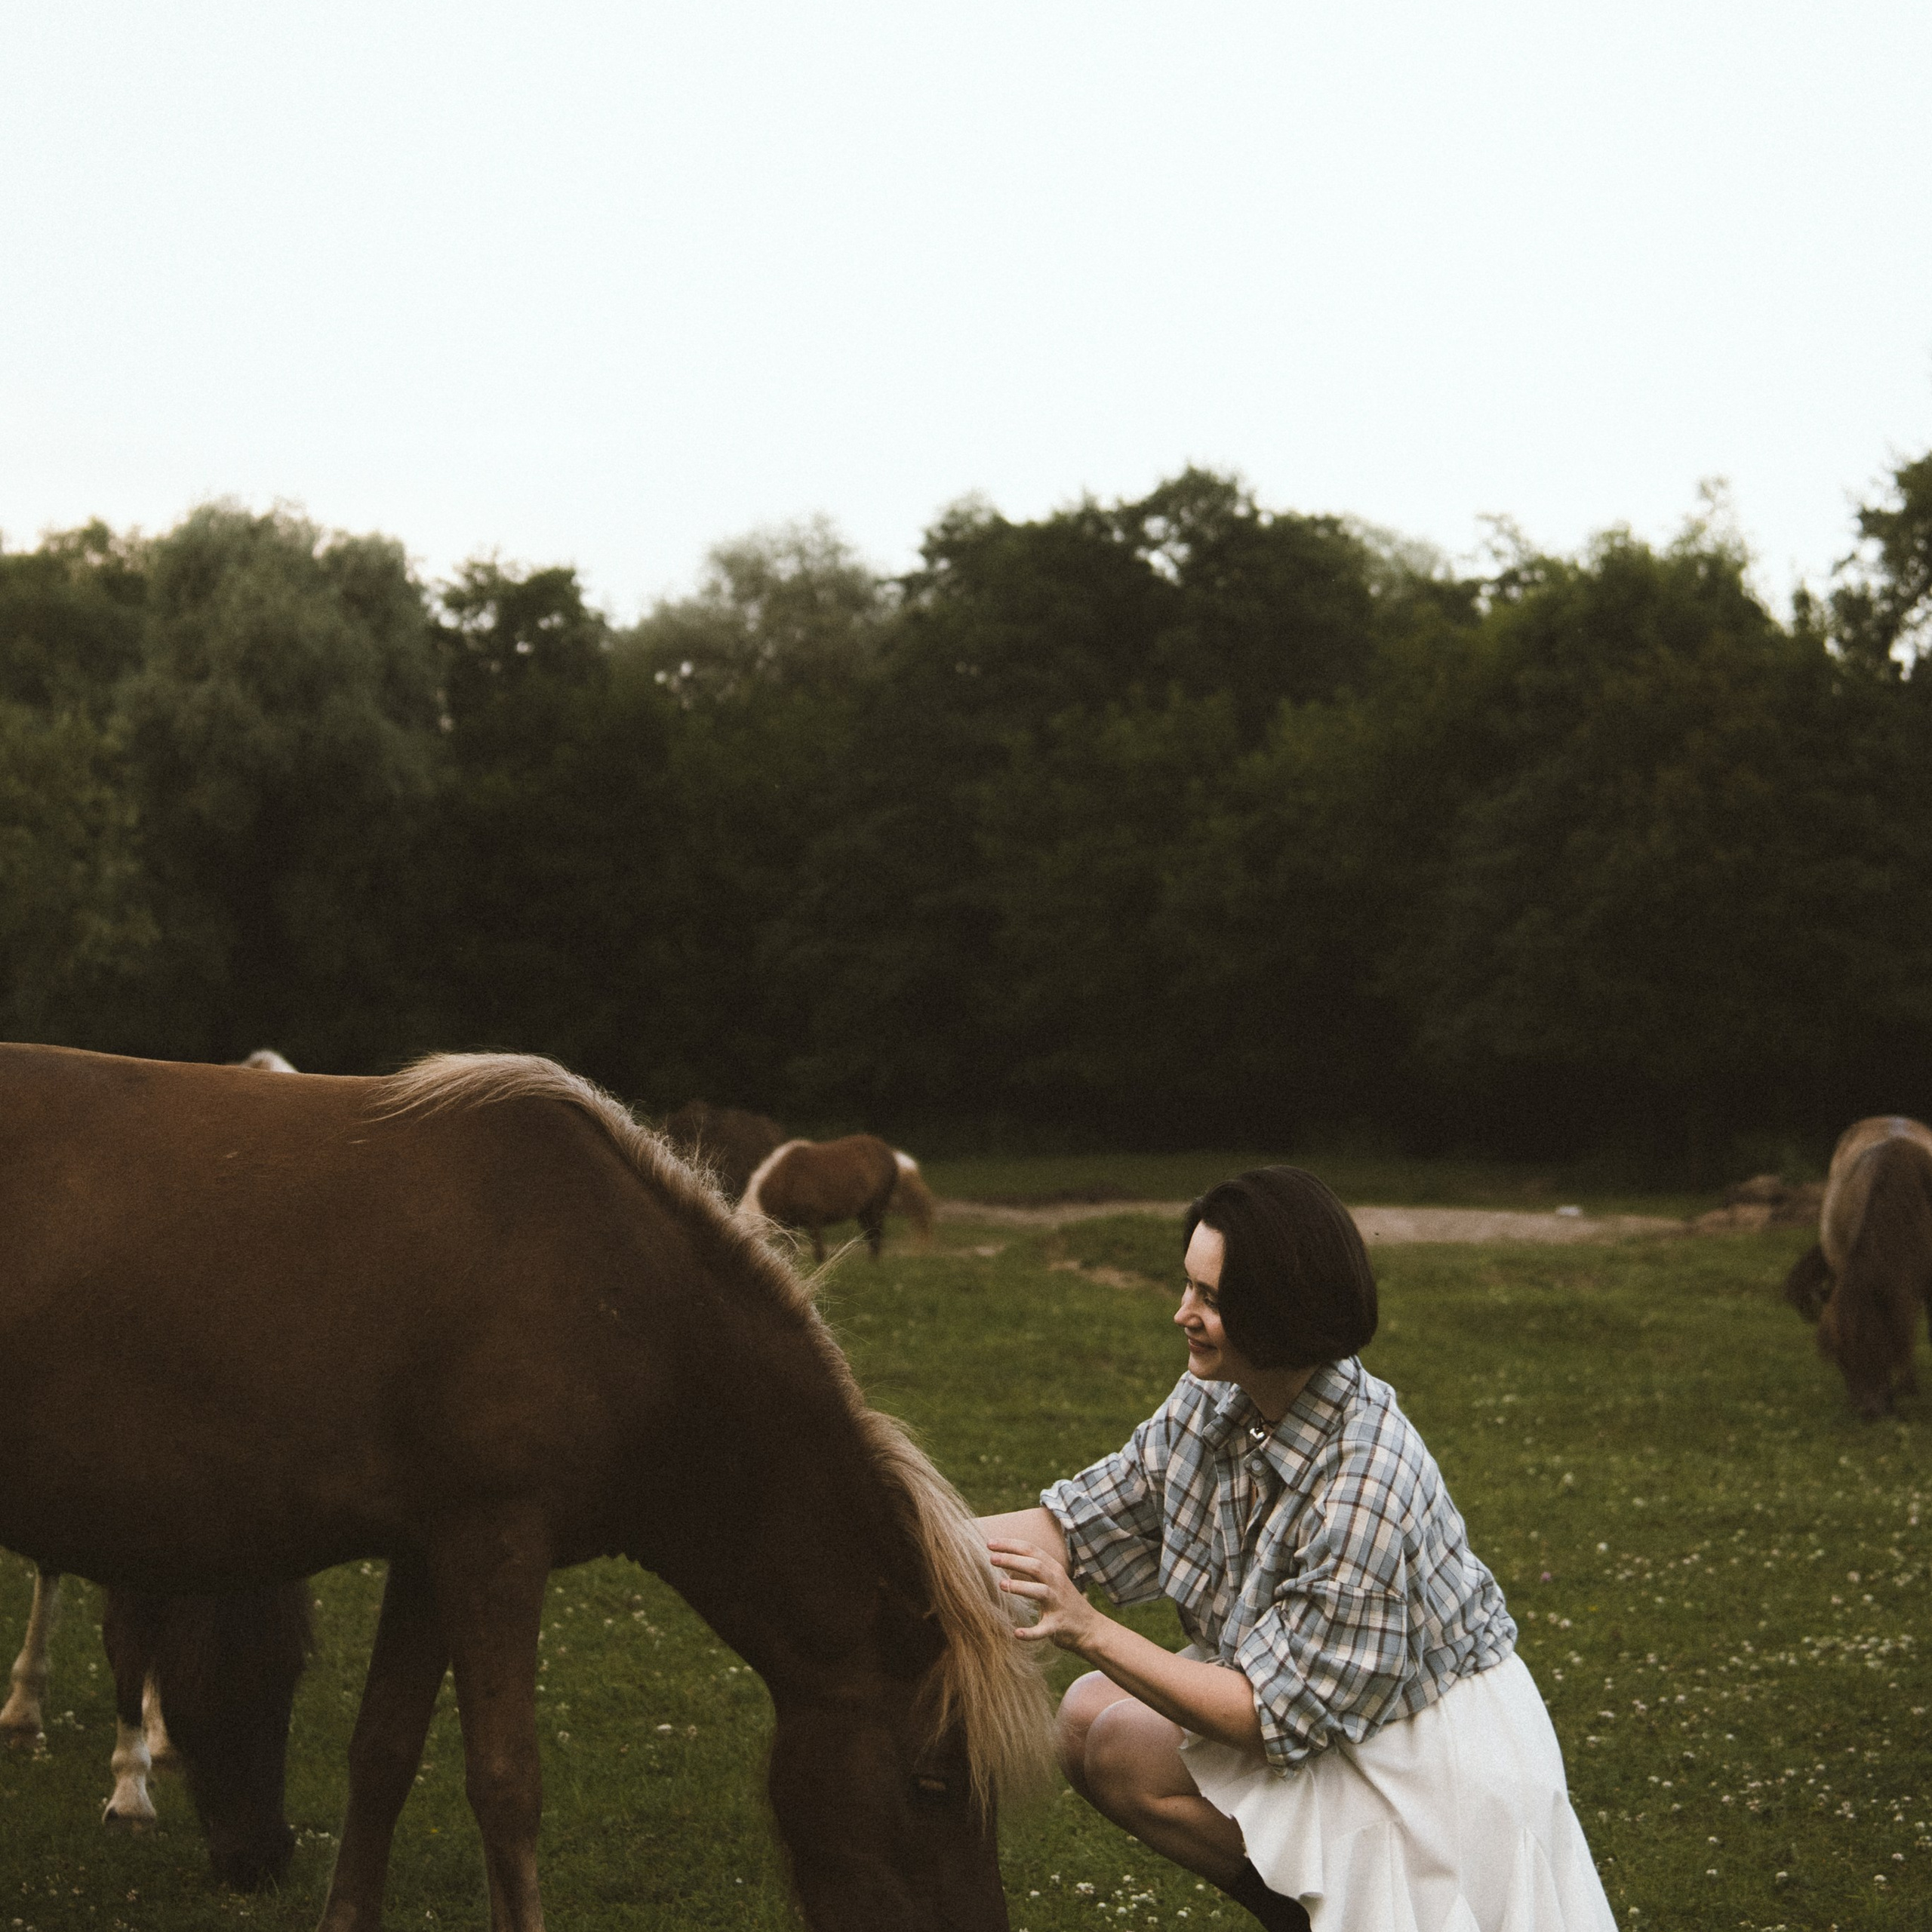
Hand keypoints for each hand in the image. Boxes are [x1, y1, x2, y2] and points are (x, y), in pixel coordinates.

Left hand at [985, 1539, 1105, 1653]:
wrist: (1090, 1628)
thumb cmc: (1063, 1600)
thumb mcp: (1052, 1578)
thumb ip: (1034, 1567)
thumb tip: (1003, 1557)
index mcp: (1053, 1569)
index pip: (1031, 1550)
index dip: (1010, 1544)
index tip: (990, 1542)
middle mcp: (1057, 1583)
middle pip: (1035, 1566)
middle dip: (1012, 1560)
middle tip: (991, 1558)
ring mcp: (1058, 1604)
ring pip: (1040, 1591)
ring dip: (1020, 1587)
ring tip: (1001, 1585)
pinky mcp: (1058, 1625)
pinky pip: (1043, 1629)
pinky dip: (1030, 1632)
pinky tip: (1017, 1633)